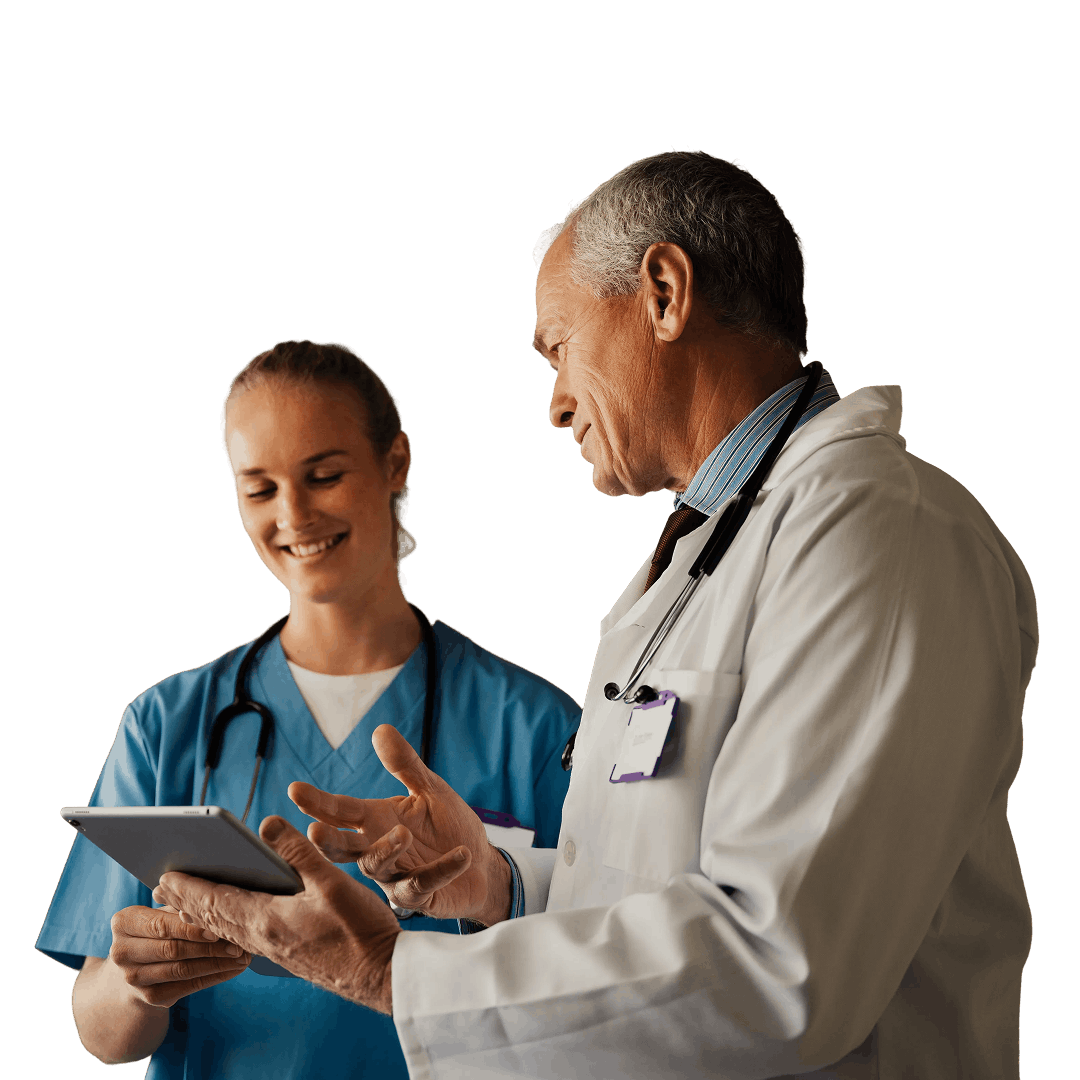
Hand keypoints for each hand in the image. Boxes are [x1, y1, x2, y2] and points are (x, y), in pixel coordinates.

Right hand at [108, 904, 251, 1008]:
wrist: (134, 966)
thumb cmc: (157, 929)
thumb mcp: (162, 912)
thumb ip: (179, 907)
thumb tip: (208, 899)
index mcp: (124, 922)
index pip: (162, 926)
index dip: (192, 928)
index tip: (219, 928)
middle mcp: (121, 952)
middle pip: (173, 950)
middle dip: (210, 947)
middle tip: (239, 944)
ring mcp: (133, 978)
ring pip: (182, 970)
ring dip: (216, 964)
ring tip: (242, 958)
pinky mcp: (148, 997)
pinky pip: (186, 987)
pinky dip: (213, 977)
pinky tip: (232, 969)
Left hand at [152, 815, 401, 1014]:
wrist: (381, 977)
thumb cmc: (361, 931)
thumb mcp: (332, 882)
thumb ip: (298, 852)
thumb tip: (266, 824)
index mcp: (268, 920)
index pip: (216, 901)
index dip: (189, 887)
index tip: (165, 874)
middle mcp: (264, 939)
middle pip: (214, 918)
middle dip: (187, 901)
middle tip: (161, 887)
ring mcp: (275, 950)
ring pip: (228, 930)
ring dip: (204, 914)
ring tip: (185, 904)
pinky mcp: (288, 955)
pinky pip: (243, 938)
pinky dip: (226, 925)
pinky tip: (231, 922)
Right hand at [289, 724, 510, 924]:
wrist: (481, 866)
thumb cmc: (448, 826)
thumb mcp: (429, 790)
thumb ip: (405, 765)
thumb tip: (380, 729)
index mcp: (375, 820)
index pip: (342, 810)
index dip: (318, 802)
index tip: (295, 789)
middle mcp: (378, 848)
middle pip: (345, 847)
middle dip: (328, 841)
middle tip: (314, 831)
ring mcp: (395, 876)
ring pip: (378, 867)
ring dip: (386, 850)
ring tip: (403, 834)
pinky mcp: (419, 897)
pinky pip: (425, 884)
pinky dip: (442, 869)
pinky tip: (461, 854)